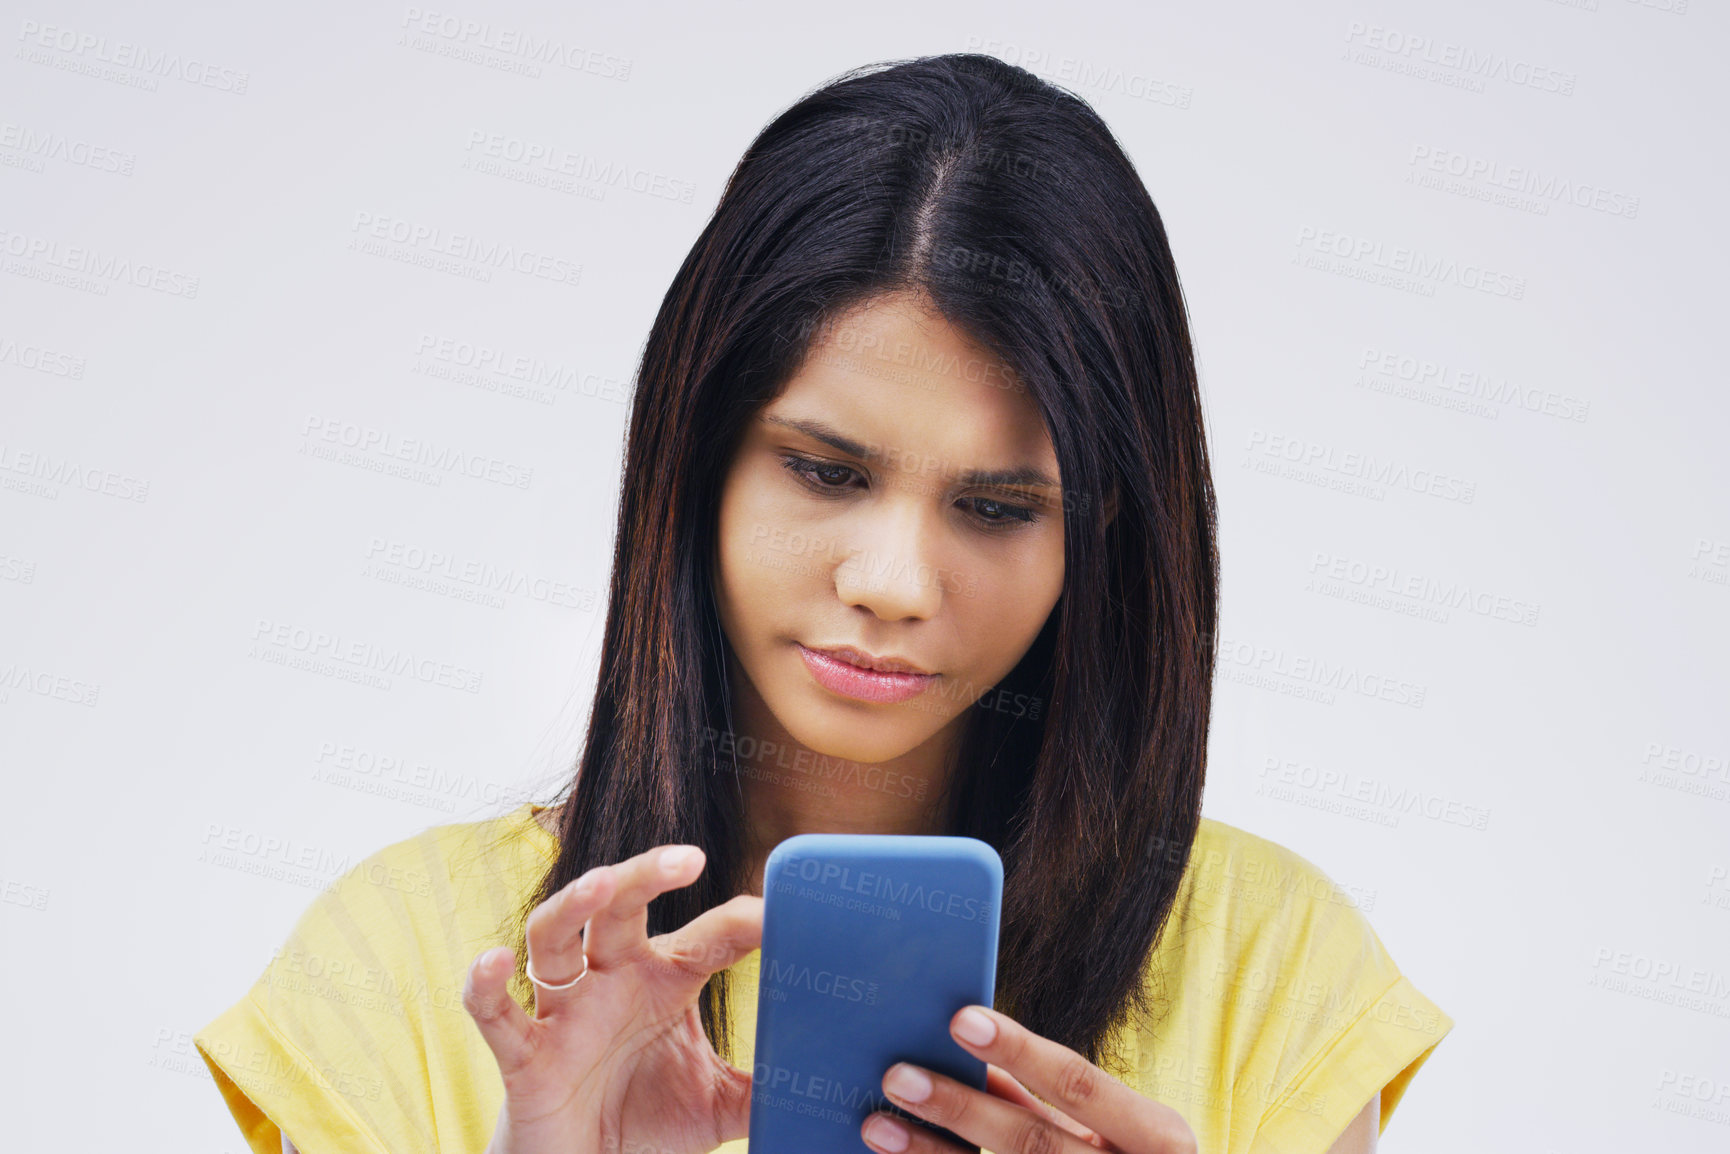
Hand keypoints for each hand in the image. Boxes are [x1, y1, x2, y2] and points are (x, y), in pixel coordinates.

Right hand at [462, 845, 763, 1153]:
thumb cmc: (647, 1122)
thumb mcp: (719, 1106)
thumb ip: (767, 1087)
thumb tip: (830, 1079)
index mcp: (665, 979)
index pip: (709, 935)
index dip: (745, 920)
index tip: (783, 911)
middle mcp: (612, 979)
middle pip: (621, 906)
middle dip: (648, 874)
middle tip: (689, 856)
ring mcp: (565, 1011)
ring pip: (555, 935)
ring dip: (575, 903)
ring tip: (604, 881)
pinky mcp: (524, 1055)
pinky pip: (497, 1014)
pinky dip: (485, 986)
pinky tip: (492, 960)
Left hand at [861, 1004, 1196, 1153]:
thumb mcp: (1120, 1135)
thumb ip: (1053, 1103)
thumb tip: (979, 1063)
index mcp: (1157, 1138)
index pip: (1079, 1084)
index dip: (1020, 1051)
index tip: (960, 1020)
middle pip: (1033, 1142)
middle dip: (961, 1108)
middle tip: (898, 1076)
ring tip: (879, 1125)